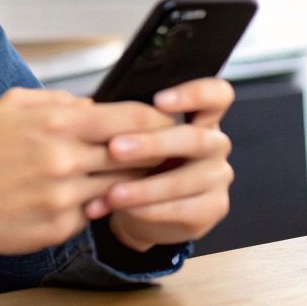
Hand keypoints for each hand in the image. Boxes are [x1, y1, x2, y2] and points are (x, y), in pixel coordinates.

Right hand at [0, 87, 172, 255]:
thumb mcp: (12, 106)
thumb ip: (59, 100)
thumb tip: (95, 105)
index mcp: (57, 124)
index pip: (131, 118)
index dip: (158, 120)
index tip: (170, 122)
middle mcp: (65, 161)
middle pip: (135, 156)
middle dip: (152, 154)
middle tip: (163, 152)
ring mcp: (64, 198)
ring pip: (118, 187)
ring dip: (126, 182)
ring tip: (125, 175)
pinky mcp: (59, 228)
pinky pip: (92, 214)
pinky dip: (91, 206)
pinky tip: (77, 199)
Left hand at [85, 77, 235, 250]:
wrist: (144, 210)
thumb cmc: (139, 164)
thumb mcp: (133, 138)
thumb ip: (125, 124)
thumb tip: (88, 109)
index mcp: (201, 116)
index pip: (217, 94)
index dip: (194, 93)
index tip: (158, 100)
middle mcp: (215, 144)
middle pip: (196, 139)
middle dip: (153, 145)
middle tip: (115, 149)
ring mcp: (218, 176)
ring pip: (186, 180)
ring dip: (145, 188)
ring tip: (112, 193)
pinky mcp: (214, 208)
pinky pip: (184, 210)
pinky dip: (151, 211)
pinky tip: (126, 211)